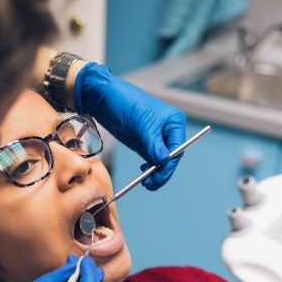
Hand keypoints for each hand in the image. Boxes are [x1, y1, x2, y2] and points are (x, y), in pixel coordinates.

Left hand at [75, 63, 186, 190]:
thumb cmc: (125, 102)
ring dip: (156, 174)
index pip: (178, 148)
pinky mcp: (145, 145)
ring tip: (146, 182)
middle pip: (171, 158)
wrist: (104, 98)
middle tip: (150, 183)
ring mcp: (157, 139)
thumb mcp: (141, 122)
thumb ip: (153, 142)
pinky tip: (143, 174)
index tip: (159, 173)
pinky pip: (152, 162)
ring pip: (162, 163)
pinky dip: (149, 170)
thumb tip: (163, 160)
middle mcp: (168, 131)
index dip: (170, 163)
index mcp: (174, 121)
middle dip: (162, 171)